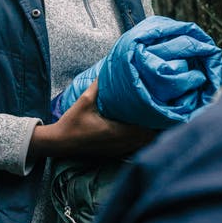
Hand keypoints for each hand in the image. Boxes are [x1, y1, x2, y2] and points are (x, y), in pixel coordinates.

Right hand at [29, 80, 154, 159]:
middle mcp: (120, 143)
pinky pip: (134, 147)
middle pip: (148, 139)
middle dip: (157, 127)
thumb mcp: (84, 100)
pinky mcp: (113, 153)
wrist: (59, 143)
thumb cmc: (72, 122)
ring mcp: (117, 150)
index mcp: (116, 131)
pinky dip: (141, 140)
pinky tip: (142, 131)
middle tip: (162, 112)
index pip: (145, 130)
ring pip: (142, 145)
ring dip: (150, 134)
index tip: (162, 110)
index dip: (156, 121)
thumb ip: (98, 86)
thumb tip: (106, 69)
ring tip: (155, 120)